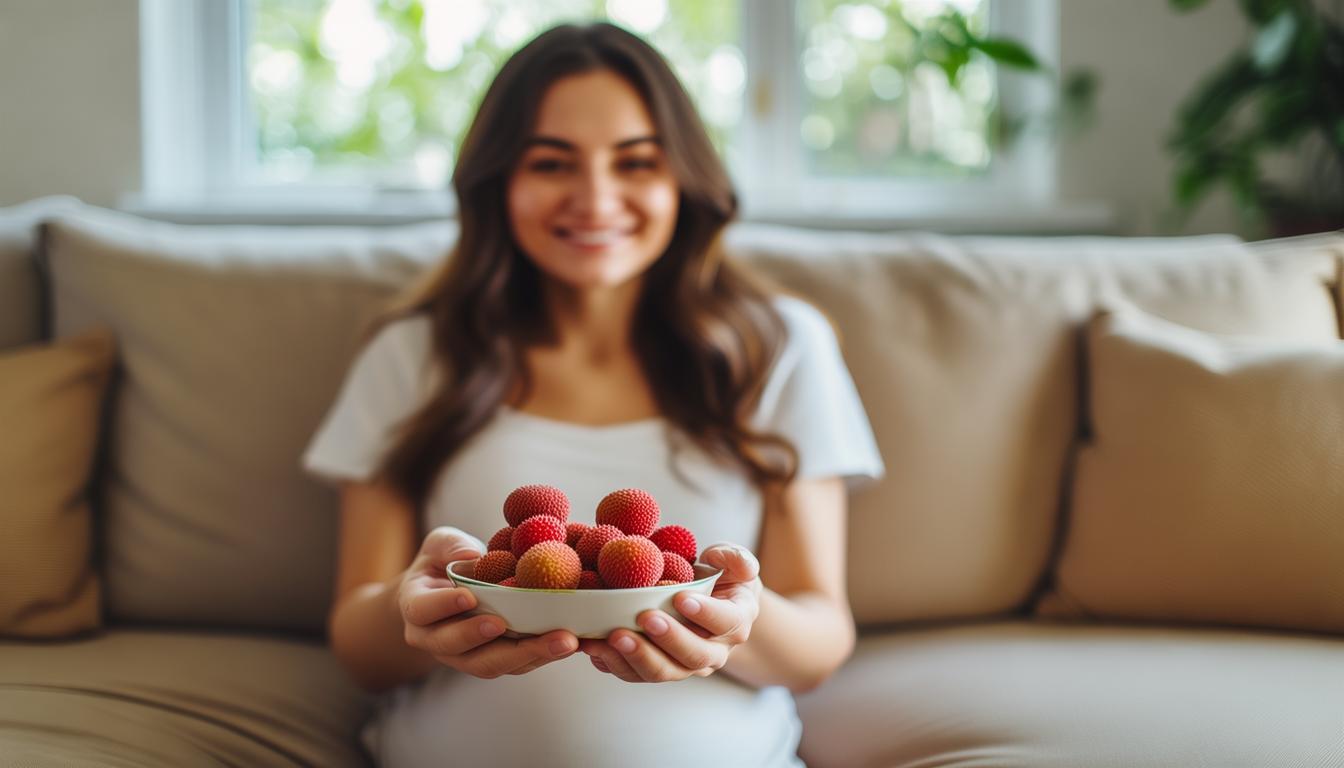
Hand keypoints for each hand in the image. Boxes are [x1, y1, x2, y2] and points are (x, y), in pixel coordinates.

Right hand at [397, 526, 578, 678]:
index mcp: (417, 607)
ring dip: (528, 655)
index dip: (443, 606)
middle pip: (458, 648)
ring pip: (489, 664)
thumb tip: (475, 558)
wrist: (447, 592)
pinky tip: (568, 642)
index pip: (424, 610)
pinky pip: (514, 664)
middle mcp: (434, 639)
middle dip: (489, 639)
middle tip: (519, 626)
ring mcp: (463, 656)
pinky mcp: (491, 660)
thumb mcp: (441, 544)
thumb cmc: (444, 562)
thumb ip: (452, 547)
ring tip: (564, 640)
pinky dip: (541, 655)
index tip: (469, 596)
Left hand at [579, 543, 761, 682]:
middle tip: (645, 618)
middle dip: (667, 639)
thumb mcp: (734, 564)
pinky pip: (634, 674)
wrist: (707, 607)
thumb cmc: (720, 581)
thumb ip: (734, 559)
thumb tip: (719, 558)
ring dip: (636, 656)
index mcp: (734, 623)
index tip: (681, 597)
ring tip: (613, 636)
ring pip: (662, 671)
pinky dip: (613, 662)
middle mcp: (712, 652)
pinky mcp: (656, 669)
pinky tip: (596, 647)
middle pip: (693, 656)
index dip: (705, 613)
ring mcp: (683, 666)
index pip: (725, 622)